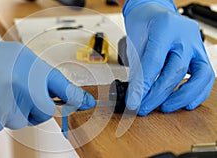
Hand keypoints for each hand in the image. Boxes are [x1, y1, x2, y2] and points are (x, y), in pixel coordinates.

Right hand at [0, 35, 94, 134]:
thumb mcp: (6, 55)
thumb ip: (30, 72)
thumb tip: (47, 90)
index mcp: (24, 66)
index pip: (60, 86)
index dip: (75, 97)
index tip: (86, 103)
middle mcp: (17, 87)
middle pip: (43, 112)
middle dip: (35, 108)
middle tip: (16, 94)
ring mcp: (2, 107)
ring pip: (20, 121)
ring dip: (10, 111)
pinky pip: (0, 126)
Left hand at [123, 0, 214, 115]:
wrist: (154, 13)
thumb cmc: (144, 26)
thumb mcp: (135, 44)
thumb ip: (138, 69)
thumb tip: (135, 96)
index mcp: (164, 28)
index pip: (154, 62)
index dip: (143, 85)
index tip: (134, 102)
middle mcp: (185, 35)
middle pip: (176, 70)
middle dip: (158, 95)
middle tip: (144, 108)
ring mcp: (197, 44)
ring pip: (200, 75)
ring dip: (182, 97)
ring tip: (164, 108)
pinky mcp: (202, 55)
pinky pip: (206, 76)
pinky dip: (197, 93)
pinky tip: (185, 103)